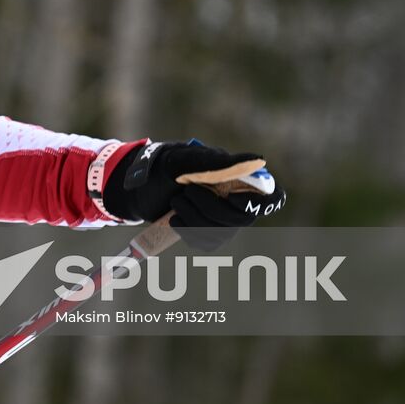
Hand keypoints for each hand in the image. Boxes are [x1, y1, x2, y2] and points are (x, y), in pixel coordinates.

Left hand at [102, 139, 285, 249]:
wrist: (133, 186)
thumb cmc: (159, 166)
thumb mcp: (183, 159)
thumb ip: (218, 162)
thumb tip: (259, 160)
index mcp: (236, 175)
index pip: (270, 196)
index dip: (263, 203)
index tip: (235, 200)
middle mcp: (234, 197)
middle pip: (242, 218)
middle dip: (210, 210)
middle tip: (184, 194)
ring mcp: (221, 217)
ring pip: (223, 233)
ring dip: (195, 221)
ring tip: (176, 204)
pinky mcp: (205, 232)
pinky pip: (207, 244)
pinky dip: (189, 234)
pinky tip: (175, 219)